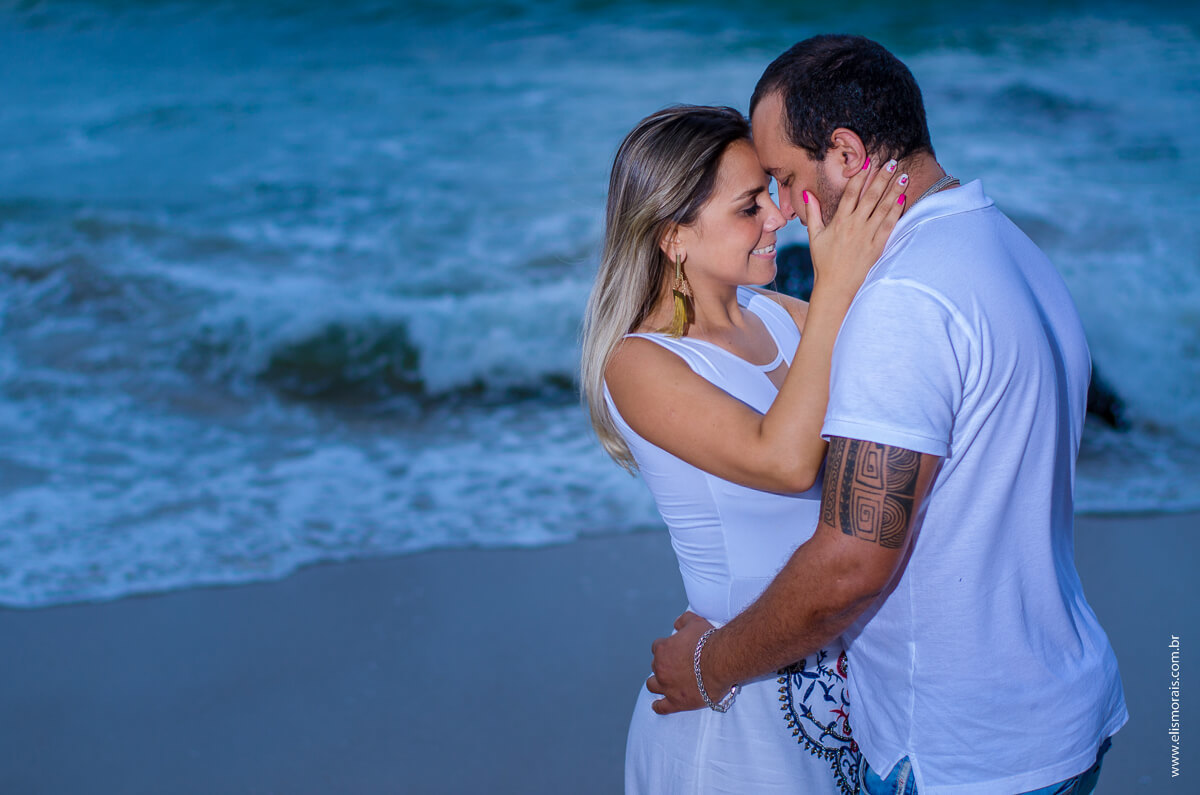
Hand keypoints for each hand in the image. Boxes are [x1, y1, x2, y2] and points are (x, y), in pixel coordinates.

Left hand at [645, 611, 714, 714]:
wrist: (721, 662)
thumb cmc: (710, 642)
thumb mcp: (695, 622)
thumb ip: (683, 620)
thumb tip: (676, 623)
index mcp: (663, 649)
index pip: (657, 648)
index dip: (666, 649)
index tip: (674, 651)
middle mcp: (661, 668)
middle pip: (655, 666)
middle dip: (663, 665)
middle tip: (675, 667)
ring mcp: (667, 686)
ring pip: (652, 685)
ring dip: (657, 683)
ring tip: (663, 684)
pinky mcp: (677, 702)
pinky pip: (662, 707)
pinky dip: (658, 706)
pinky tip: (657, 705)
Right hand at [806, 157, 906, 295]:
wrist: (836, 288)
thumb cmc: (824, 262)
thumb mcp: (815, 236)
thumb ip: (813, 213)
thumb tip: (808, 193)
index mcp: (839, 222)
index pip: (851, 193)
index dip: (860, 176)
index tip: (868, 162)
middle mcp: (854, 226)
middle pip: (871, 196)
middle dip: (882, 177)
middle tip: (893, 161)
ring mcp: (867, 237)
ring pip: (883, 208)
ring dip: (894, 190)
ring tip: (903, 176)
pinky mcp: (877, 247)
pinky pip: (888, 225)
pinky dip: (896, 211)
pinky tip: (903, 199)